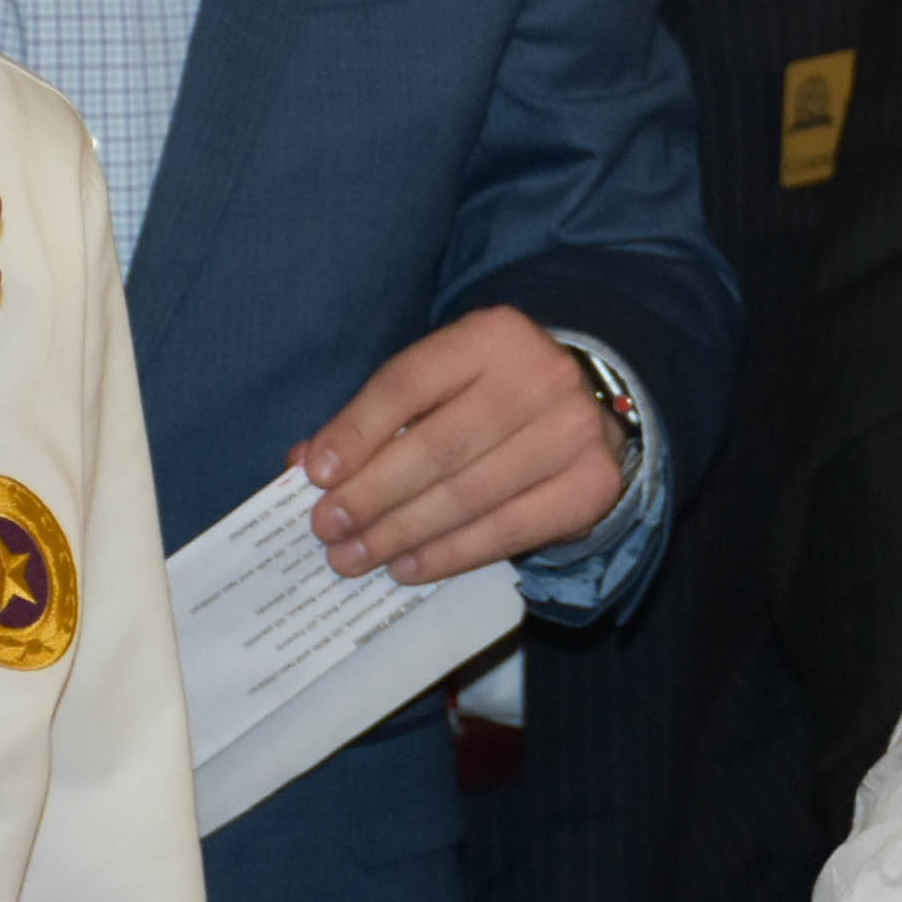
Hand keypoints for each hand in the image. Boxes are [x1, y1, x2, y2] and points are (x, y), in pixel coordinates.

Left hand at [293, 307, 621, 582]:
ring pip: (470, 495)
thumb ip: (376, 418)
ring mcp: (574, 432)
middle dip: (372, 495)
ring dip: (402, 533)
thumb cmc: (490, 398)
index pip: (409, 384)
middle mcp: (542, 376)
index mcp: (492, 335)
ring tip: (354, 556)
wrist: (588, 409)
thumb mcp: (437, 384)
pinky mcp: (592, 485)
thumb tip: (309, 465)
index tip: (316, 477)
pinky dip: (450, 554)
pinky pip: (508, 530)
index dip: (357, 432)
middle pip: (438, 446)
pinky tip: (407, 566)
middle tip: (327, 530)